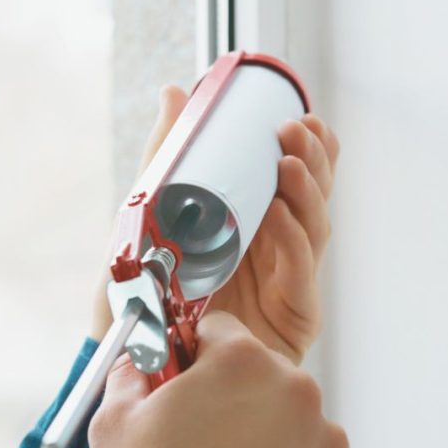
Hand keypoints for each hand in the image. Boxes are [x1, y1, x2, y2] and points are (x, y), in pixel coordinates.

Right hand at [89, 309, 357, 447]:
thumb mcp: (114, 425)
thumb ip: (126, 378)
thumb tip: (132, 366)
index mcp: (243, 362)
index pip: (219, 330)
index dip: (193, 355)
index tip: (180, 382)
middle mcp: (296, 392)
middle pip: (260, 376)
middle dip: (232, 398)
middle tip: (197, 439)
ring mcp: (325, 444)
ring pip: (290, 424)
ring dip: (263, 441)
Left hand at [90, 83, 339, 366]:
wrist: (133, 355)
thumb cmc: (144, 289)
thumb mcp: (148, 214)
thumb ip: (168, 155)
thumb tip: (175, 92)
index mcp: (252, 223)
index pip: (294, 178)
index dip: (308, 147)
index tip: (298, 116)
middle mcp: (276, 248)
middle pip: (313, 197)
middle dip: (313, 160)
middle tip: (295, 130)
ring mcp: (287, 280)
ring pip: (315, 228)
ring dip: (307, 192)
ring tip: (288, 163)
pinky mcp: (291, 315)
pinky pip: (300, 272)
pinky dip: (293, 240)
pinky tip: (280, 216)